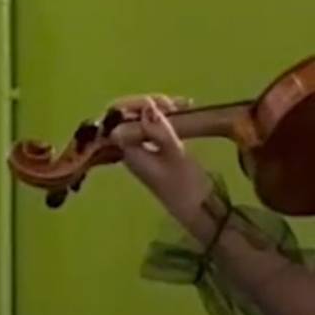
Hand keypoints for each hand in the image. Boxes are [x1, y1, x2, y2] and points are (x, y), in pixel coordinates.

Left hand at [107, 93, 212, 212]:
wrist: (198, 210)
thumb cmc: (186, 186)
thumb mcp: (176, 156)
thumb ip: (160, 131)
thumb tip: (147, 106)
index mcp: (124, 148)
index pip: (116, 117)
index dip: (136, 104)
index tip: (164, 104)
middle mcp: (126, 146)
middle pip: (125, 114)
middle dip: (148, 103)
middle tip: (176, 105)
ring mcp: (138, 147)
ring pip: (138, 118)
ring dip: (158, 108)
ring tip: (184, 106)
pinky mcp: (152, 148)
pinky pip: (150, 125)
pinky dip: (164, 116)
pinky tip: (183, 111)